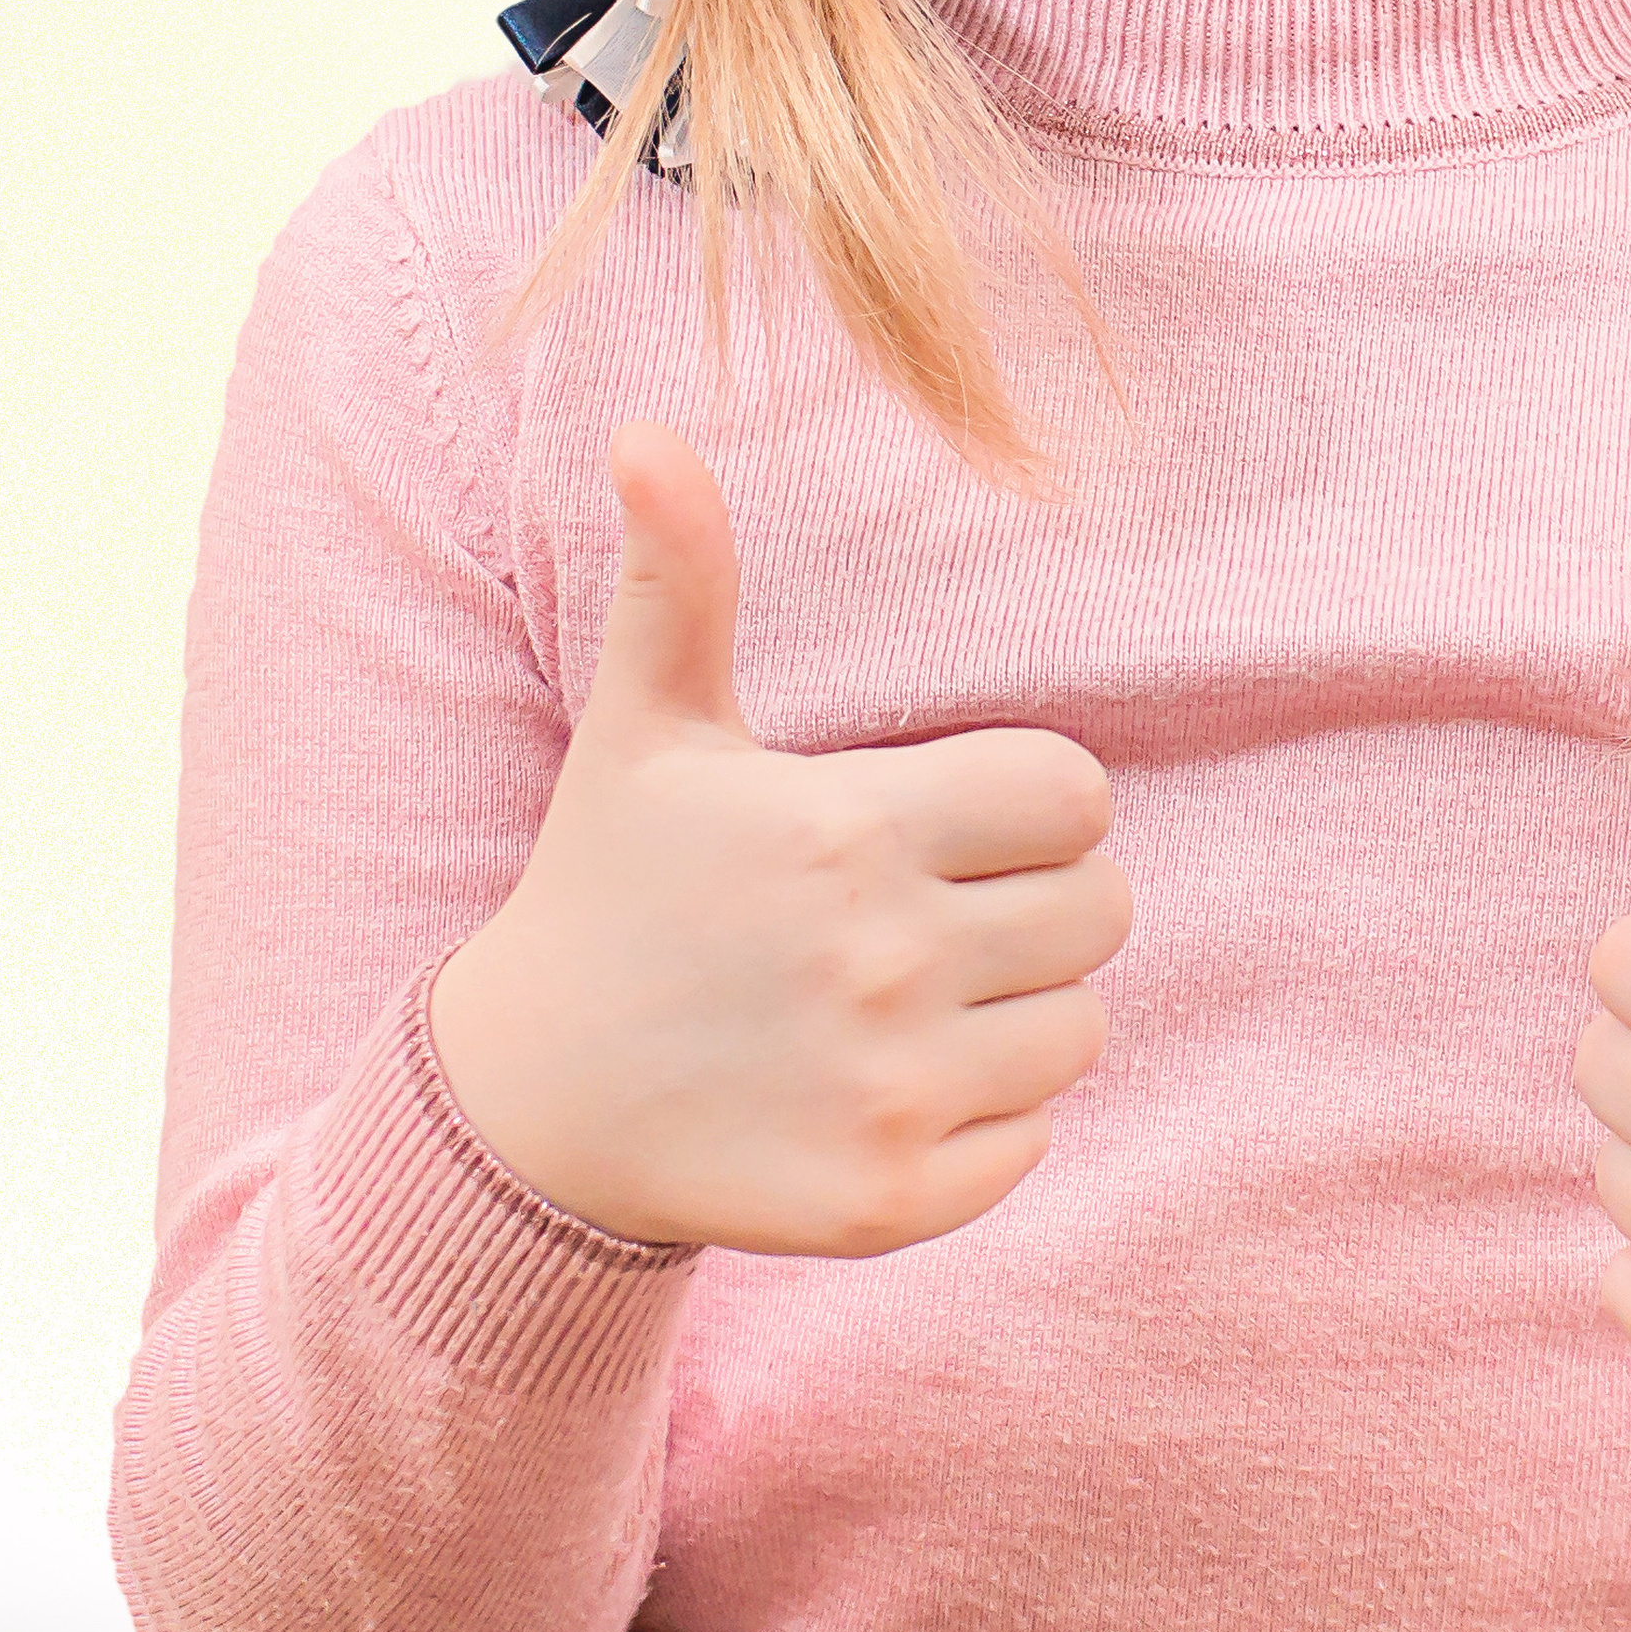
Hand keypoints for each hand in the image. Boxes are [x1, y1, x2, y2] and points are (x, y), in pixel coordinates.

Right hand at [427, 422, 1132, 1258]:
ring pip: (1082, 1027)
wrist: (527, 1106)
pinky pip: (1034, 1141)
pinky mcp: (890, 1200)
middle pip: (1103, 910)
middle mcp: (885, 960)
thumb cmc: (612, 885)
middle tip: (936, 908)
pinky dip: (986, 1120)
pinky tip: (886, 1086)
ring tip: (909, 997)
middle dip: (1041, 899)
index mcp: (854, 829)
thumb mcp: (647, 727)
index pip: (1075, 795)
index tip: (950, 819)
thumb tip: (645, 432)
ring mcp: (892, 1089)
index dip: (1031, 803)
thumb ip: (680, 577)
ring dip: (1021, 1010)